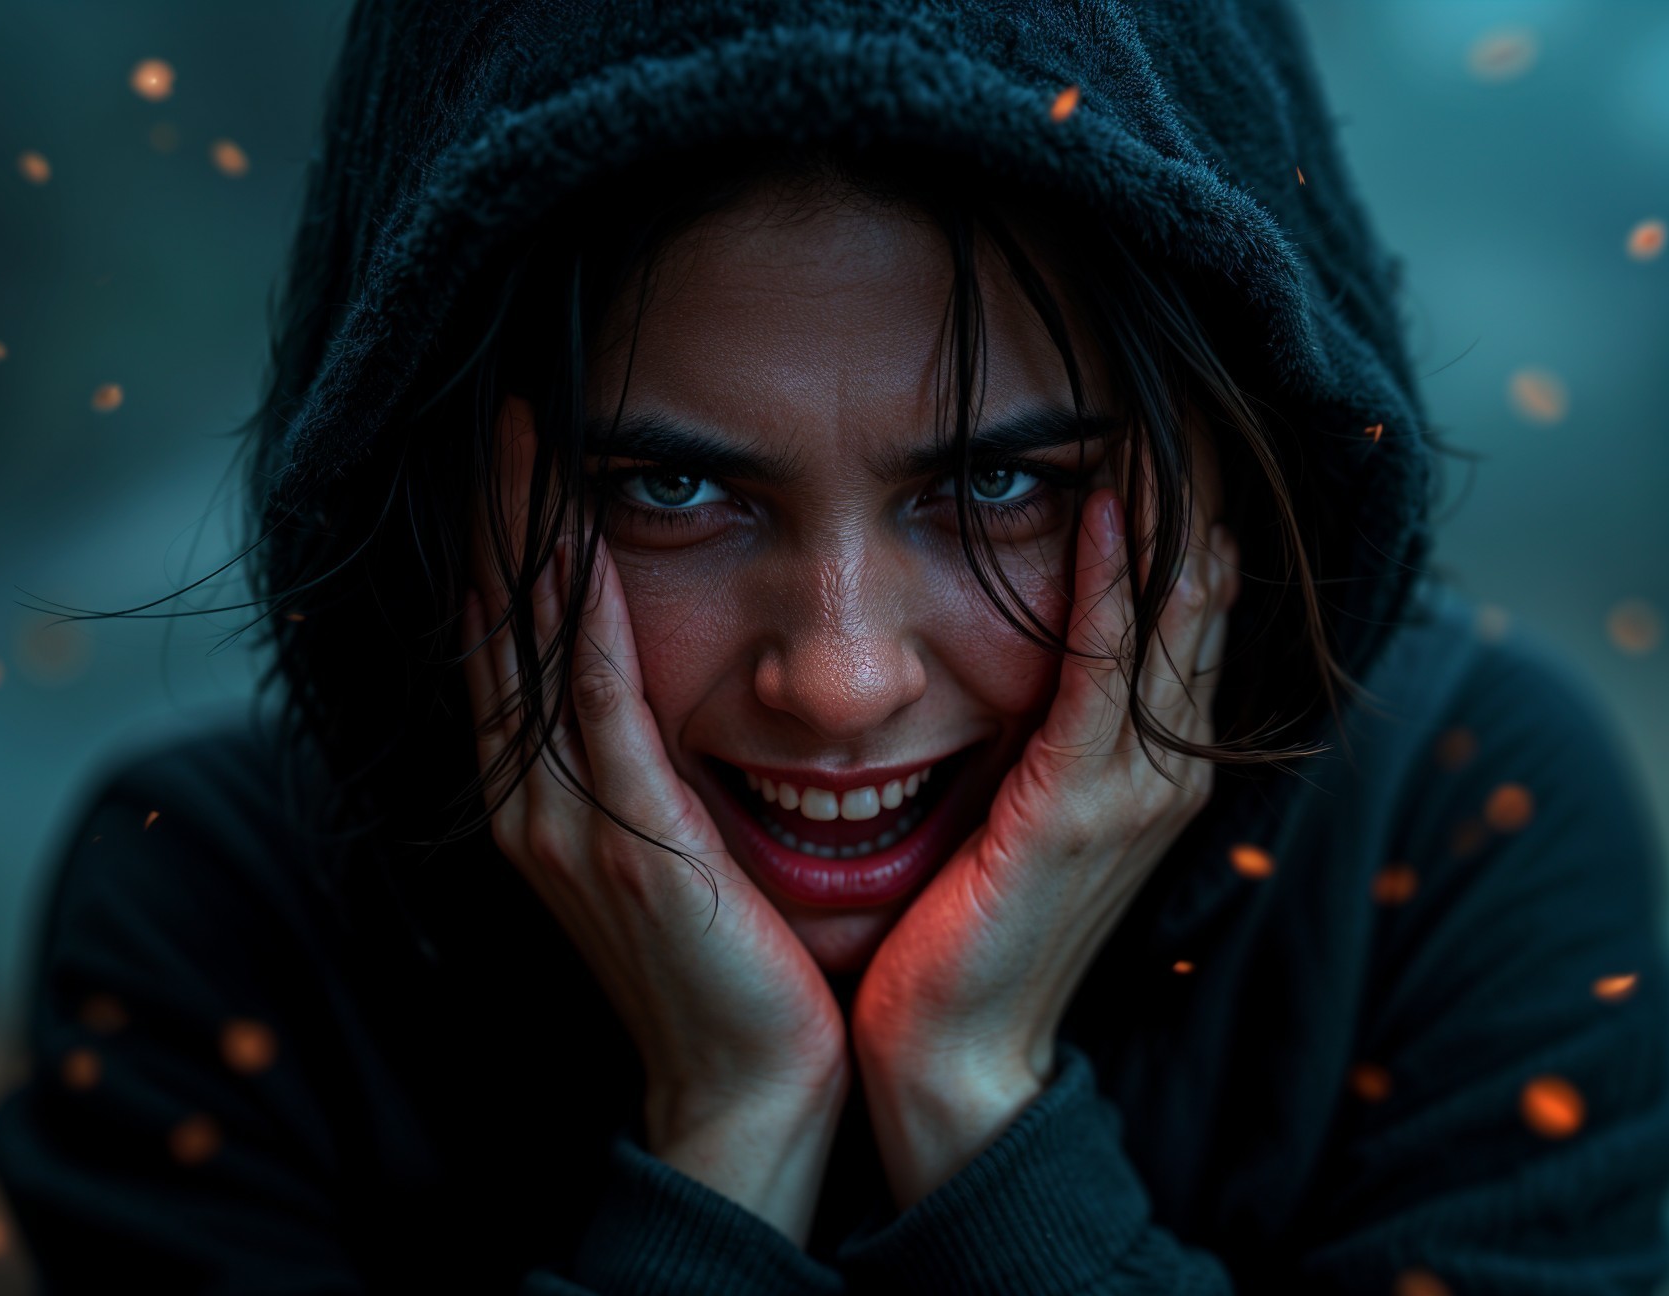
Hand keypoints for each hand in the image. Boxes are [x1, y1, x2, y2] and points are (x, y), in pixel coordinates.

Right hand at [460, 402, 847, 1242]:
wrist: (750, 1085)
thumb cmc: (727, 962)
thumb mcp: (669, 845)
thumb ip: (645, 762)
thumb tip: (657, 677)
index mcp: (541, 803)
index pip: (499, 646)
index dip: (493, 545)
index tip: (508, 453)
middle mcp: (532, 806)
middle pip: (490, 631)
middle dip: (490, 519)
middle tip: (498, 411)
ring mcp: (568, 828)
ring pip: (526, 654)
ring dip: (521, 540)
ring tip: (520, 439)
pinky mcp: (629, 847)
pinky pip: (597, 712)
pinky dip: (580, 625)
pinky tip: (578, 547)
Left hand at [850, 479, 1239, 1208]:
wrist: (946, 1052)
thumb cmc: (966, 932)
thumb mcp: (1017, 812)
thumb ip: (1041, 736)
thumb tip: (1025, 646)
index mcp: (1149, 772)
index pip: (1190, 622)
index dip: (1191, 526)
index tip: (1173, 429)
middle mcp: (1161, 773)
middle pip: (1204, 607)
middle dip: (1200, 501)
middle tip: (1193, 391)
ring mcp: (1131, 794)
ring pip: (1174, 625)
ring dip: (1174, 517)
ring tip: (1171, 416)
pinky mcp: (1075, 813)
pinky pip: (1105, 676)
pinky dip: (1114, 589)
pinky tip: (1110, 511)